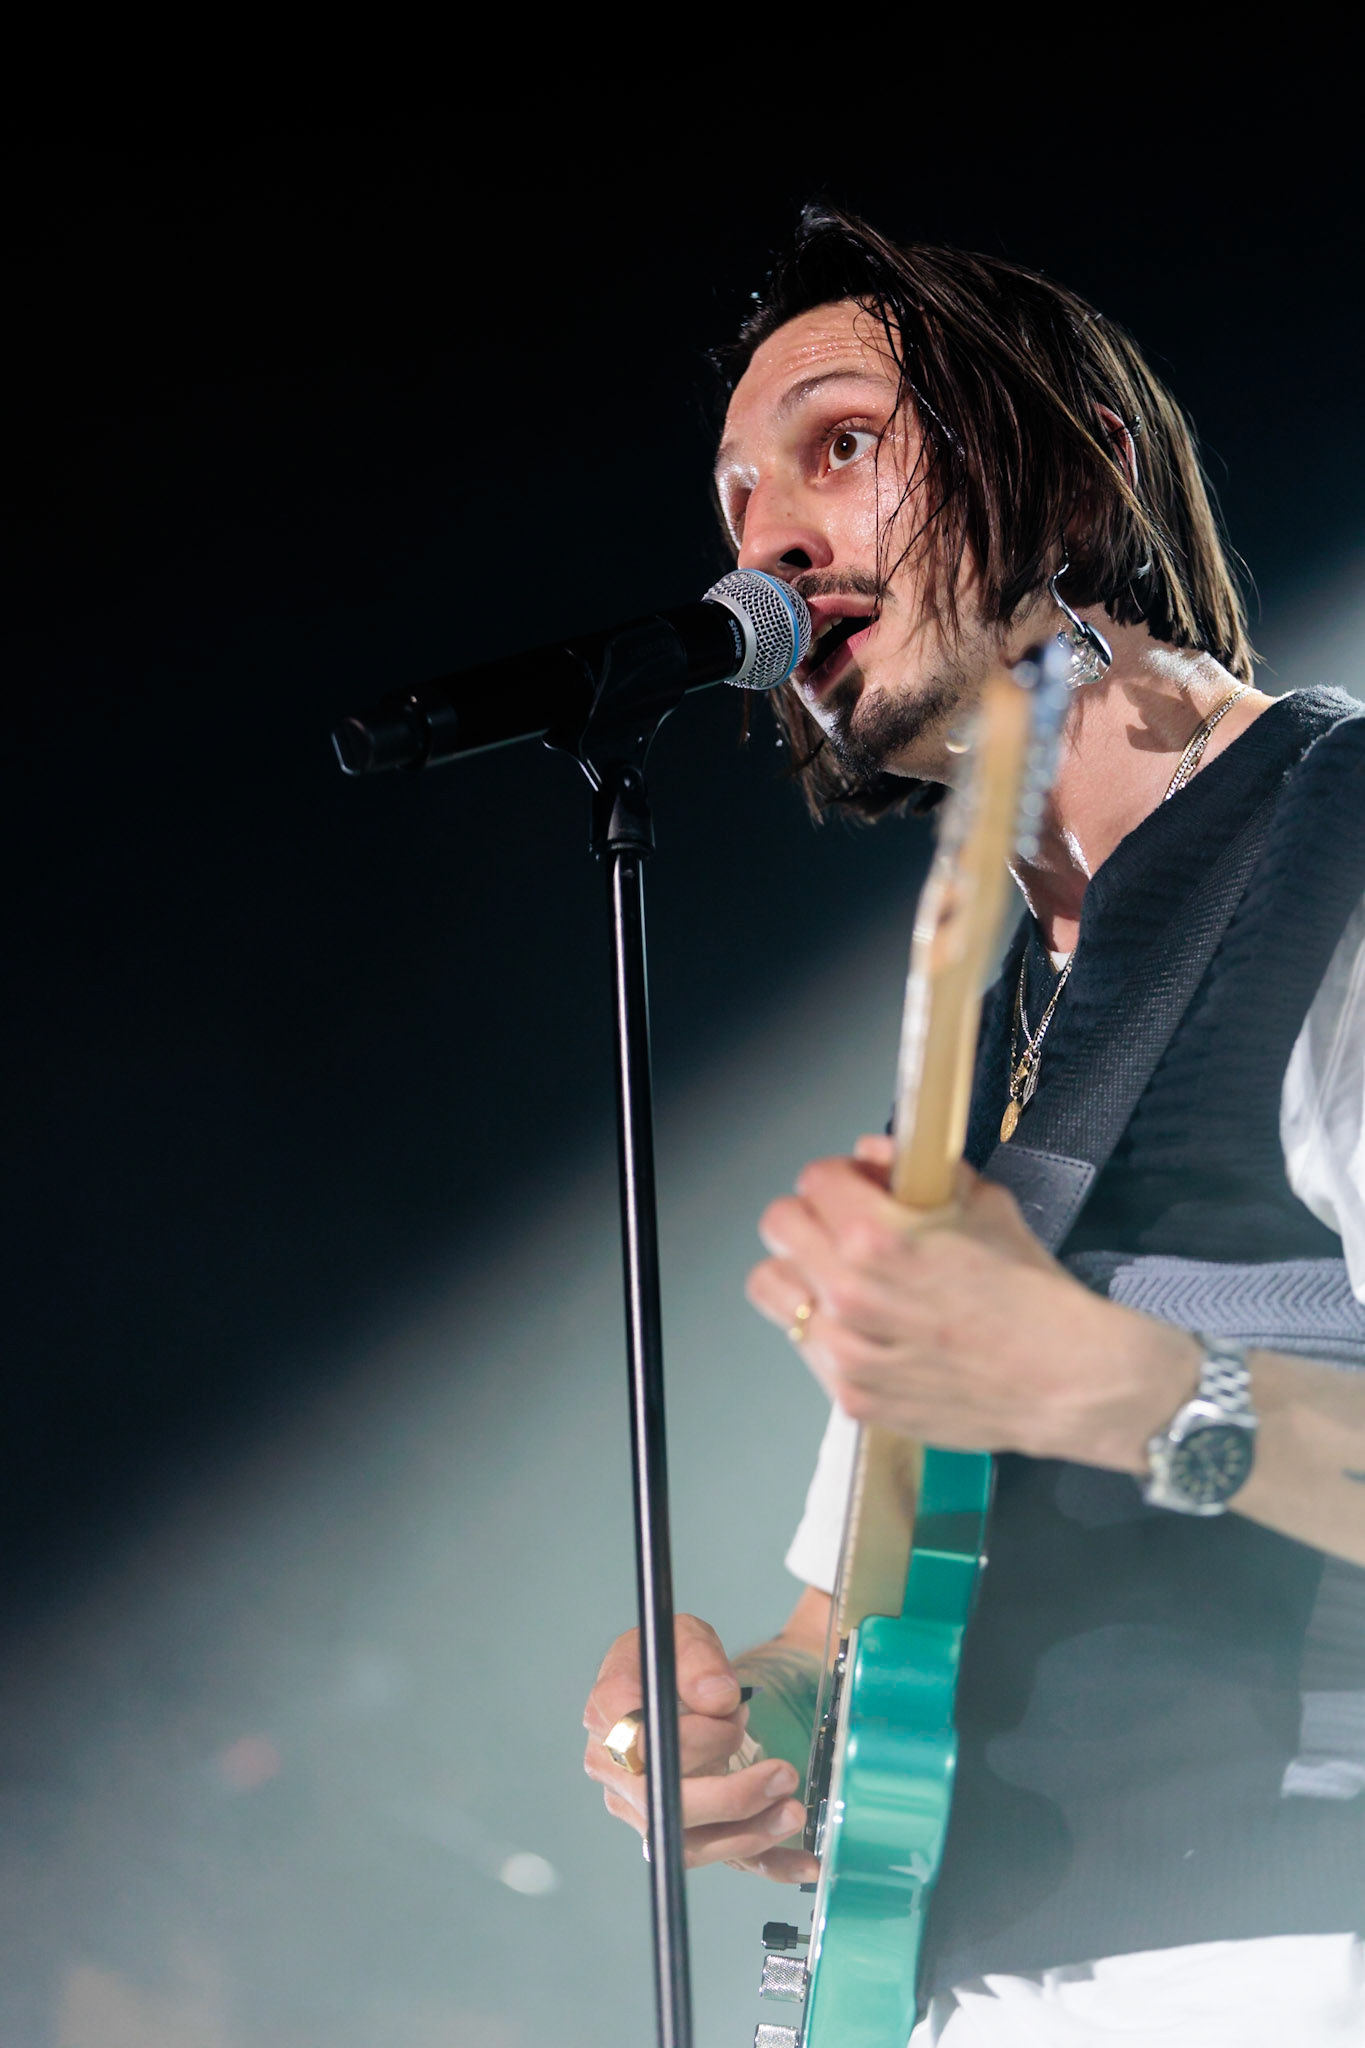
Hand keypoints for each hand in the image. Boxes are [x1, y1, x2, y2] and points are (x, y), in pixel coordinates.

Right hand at [583, 1616, 816, 1881]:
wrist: (690, 1686)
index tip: (734, 1715)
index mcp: (608, 1715)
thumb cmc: (678, 1662)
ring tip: (794, 1809)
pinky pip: (723, 1858)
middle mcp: (617, 1771)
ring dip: (748, 1833)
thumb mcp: (686, 1637)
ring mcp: (646, 1808)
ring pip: (689, 1842)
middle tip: (781, 1774)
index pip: (637, 1744)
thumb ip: (700, 1660)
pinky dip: (767, 1863)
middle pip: (662, 1805)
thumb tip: (716, 1699)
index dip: (692, 1739)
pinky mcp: (683, 1829)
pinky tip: (806, 1863)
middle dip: (728, 1797)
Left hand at [746, 1135, 1197, 1472]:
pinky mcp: (852, 1398)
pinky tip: (869, 1330)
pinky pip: (805, 1346)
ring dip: (802, 1274)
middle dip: (811, 1217)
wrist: (1068, 1379)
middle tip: (842, 1228)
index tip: (858, 1187)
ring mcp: (846, 1353)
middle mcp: (849, 1294)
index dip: (840, 1177)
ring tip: (841, 1279)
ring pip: (772, 1288)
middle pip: (778, 1227)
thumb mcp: (985, 1205)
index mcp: (879, 1237)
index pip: (813, 1179)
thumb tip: (873, 1154)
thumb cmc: (1034, 1293)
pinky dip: (827, 1332)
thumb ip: (918, 1173)